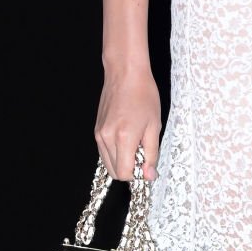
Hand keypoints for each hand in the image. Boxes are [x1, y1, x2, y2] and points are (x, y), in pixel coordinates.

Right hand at [96, 63, 161, 180]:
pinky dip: (115, 152)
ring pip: (108, 164)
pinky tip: (126, 138)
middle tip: (142, 153)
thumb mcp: (154, 126)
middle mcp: (107, 138)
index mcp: (123, 138)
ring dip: (122, 161)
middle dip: (129, 169)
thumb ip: (151, 154)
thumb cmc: (143, 95)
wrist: (125, 74)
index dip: (137, 174)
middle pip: (114, 172)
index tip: (146, 164)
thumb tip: (149, 176)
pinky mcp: (96, 130)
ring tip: (135, 143)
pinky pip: (104, 152)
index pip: (124, 173)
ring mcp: (99, 134)